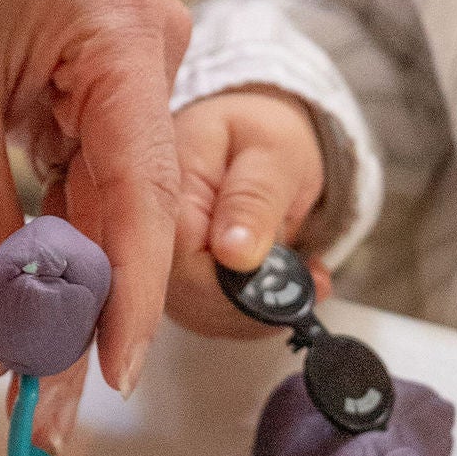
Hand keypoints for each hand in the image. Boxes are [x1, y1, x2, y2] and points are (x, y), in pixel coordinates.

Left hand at [0, 0, 188, 442]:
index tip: (112, 376)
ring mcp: (124, 74)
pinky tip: (37, 331)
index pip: (141, 192)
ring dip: (72, 301)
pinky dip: (57, 259)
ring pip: (110, 216)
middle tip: (56, 413)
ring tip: (41, 394)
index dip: (128, 296)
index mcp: (119, 33)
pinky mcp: (93, 95)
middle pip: (134, 214)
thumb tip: (7, 352)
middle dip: (92, 318)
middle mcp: (145, 50)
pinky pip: (85, 194)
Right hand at [166, 89, 330, 338]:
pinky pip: (213, 317)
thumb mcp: (274, 153)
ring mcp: (160, 262)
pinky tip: (282, 286)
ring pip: (202, 314)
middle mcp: (150, 228)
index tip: (276, 281)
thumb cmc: (262, 138)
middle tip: (307, 280)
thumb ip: (255, 199)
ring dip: (261, 311)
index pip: (177, 256)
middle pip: (186, 295)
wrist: (256, 144)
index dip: (229, 284)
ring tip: (302, 277)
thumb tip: (233, 253)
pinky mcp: (179, 284)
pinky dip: (258, 313)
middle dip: (254, 301)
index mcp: (162, 182)